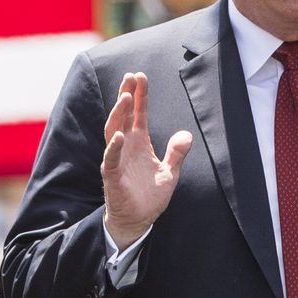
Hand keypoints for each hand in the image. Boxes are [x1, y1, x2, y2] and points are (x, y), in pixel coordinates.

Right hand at [101, 72, 192, 248]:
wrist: (138, 221)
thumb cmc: (149, 197)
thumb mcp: (170, 172)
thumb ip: (176, 153)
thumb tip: (186, 135)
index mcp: (138, 143)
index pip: (137, 114)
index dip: (140, 95)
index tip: (141, 76)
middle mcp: (125, 147)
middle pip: (123, 115)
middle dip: (126, 95)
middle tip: (131, 76)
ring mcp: (117, 160)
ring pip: (114, 131)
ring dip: (119, 114)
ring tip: (126, 97)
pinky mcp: (112, 176)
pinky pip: (111, 159)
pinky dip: (114, 147)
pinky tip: (120, 135)